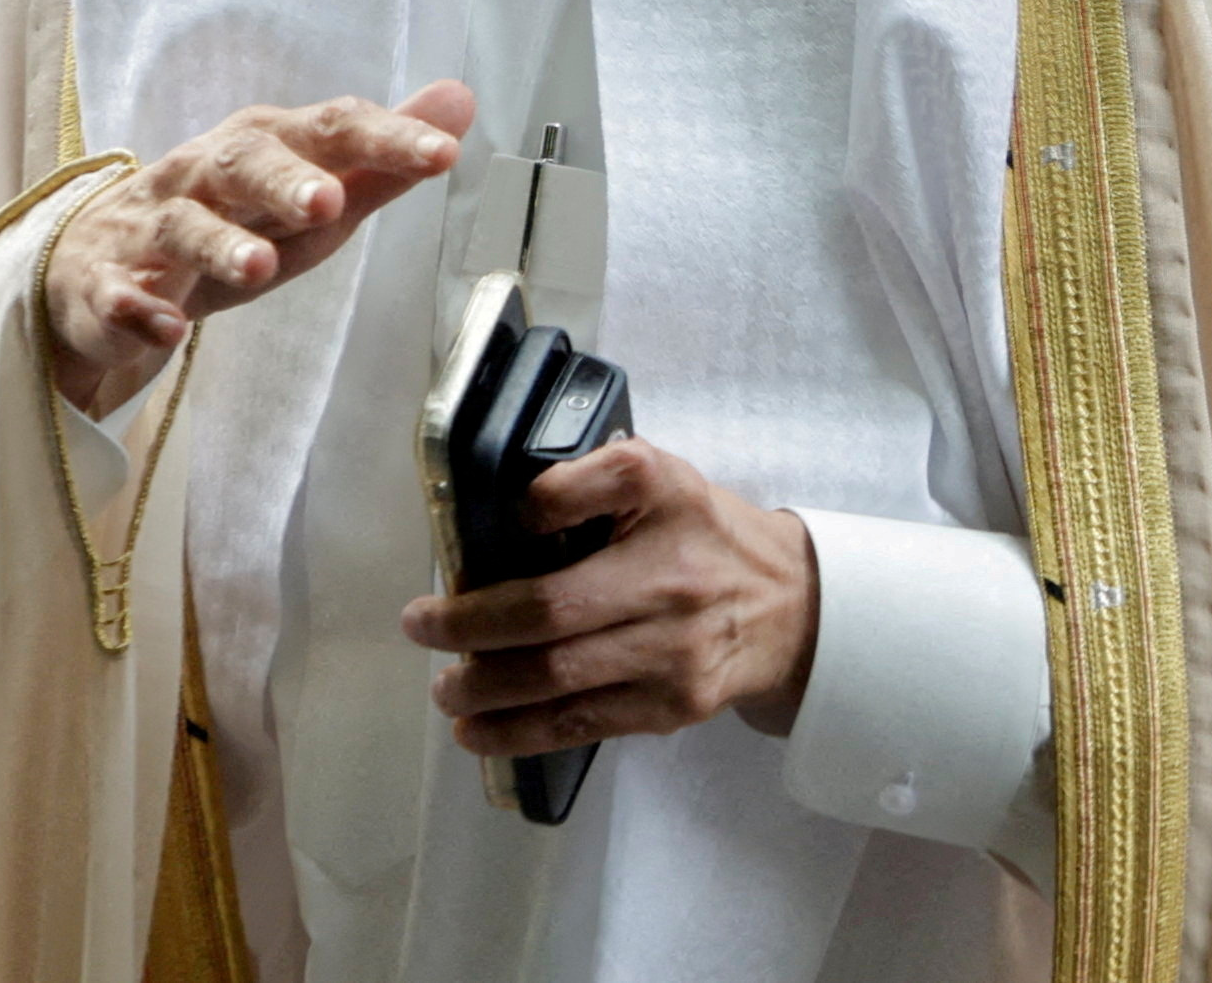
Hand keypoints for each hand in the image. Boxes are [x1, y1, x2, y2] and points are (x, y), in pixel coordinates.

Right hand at [43, 82, 471, 413]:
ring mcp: (150, 228)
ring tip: (258, 268)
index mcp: (265, 145)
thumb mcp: (313, 194)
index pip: (329, 129)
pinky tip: (167, 328)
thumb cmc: (234, 222)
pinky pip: (117, 294)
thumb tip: (460, 100)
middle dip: (285, 179)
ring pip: (182, 226)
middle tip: (329, 203)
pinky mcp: (107, 284)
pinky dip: (139, 309)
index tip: (442, 153)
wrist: (107, 261)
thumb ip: (384, 158)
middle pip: (243, 163)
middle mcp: (205, 174)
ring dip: (219, 245)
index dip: (385, 138)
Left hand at [401, 438, 819, 753]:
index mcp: (664, 495)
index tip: (499, 521)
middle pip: (554, 608)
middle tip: (421, 626)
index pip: (590, 486)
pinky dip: (519, 733)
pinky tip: (479, 731)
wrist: (790, 606)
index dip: (538, 504)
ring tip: (446, 690)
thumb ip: (588, 482)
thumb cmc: (701, 534)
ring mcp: (673, 647)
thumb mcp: (658, 479)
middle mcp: (671, 571)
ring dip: (485, 689)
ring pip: (560, 678)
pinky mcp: (672, 704)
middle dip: (471, 625)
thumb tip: (496, 519)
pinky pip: (582, 724)